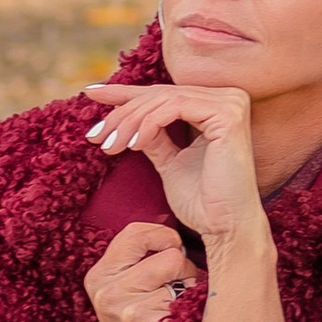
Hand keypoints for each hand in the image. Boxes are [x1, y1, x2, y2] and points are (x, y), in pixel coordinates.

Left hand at [82, 81, 267, 256]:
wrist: (225, 228)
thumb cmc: (202, 203)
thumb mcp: (168, 160)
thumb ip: (151, 135)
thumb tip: (123, 117)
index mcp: (216, 106)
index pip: (162, 93)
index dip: (124, 93)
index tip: (91, 92)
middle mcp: (228, 98)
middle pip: (159, 94)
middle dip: (121, 114)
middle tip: (95, 136)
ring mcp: (231, 103)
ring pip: (162, 98)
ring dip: (129, 122)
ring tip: (110, 145)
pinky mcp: (227, 115)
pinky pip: (174, 108)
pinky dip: (148, 124)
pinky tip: (133, 145)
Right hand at [83, 215, 192, 321]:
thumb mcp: (126, 286)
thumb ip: (141, 255)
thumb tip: (176, 221)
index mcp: (98, 276)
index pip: (137, 232)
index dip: (163, 238)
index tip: (167, 255)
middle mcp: (106, 290)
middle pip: (168, 252)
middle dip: (181, 269)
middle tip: (170, 294)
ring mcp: (124, 308)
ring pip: (180, 269)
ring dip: (188, 288)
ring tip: (174, 308)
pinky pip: (187, 296)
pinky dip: (191, 308)